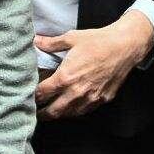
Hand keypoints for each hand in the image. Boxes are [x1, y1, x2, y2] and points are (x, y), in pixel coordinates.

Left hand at [33, 9, 152, 119]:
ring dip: (58, 114)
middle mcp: (76, 92)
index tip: (28, 95)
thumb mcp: (71, 38)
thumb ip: (51, 43)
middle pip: (53, 111)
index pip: (42, 94)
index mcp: (65, 77)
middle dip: (42, 113)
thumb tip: (36, 41)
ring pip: (69, 115)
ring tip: (51, 112)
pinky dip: (75, 112)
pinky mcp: (102, 100)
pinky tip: (71, 107)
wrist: (124, 46)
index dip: (33, 96)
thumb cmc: (98, 41)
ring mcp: (90, 98)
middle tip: (35, 113)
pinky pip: (84, 111)